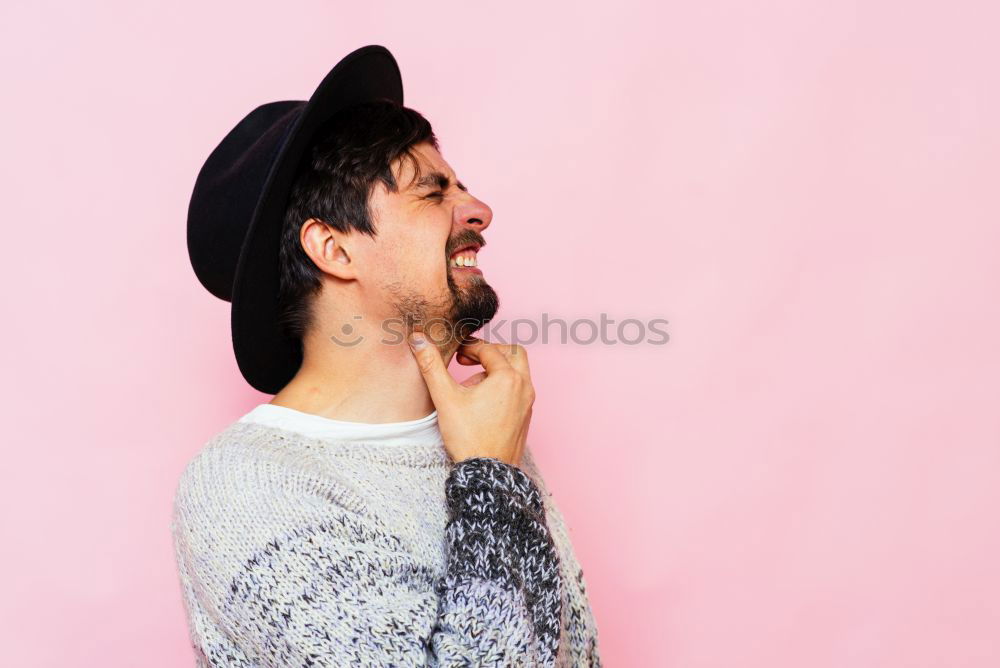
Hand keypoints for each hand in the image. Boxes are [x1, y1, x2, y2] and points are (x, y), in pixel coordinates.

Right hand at [408, 334, 534, 466]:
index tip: (455, 353)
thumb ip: (432, 366)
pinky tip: (482, 402)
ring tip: (471, 385)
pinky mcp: (526, 416)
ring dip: (496, 370)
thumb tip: (418, 339)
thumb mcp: (446, 398)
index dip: (470, 348)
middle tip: (469, 361)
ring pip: (518, 372)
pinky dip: (503, 386)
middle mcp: (524, 387)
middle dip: (490, 352)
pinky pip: (518, 390)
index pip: (490, 350)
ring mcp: (528, 403)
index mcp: (508, 378)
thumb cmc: (468, 437)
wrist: (487, 472)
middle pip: (513, 354)